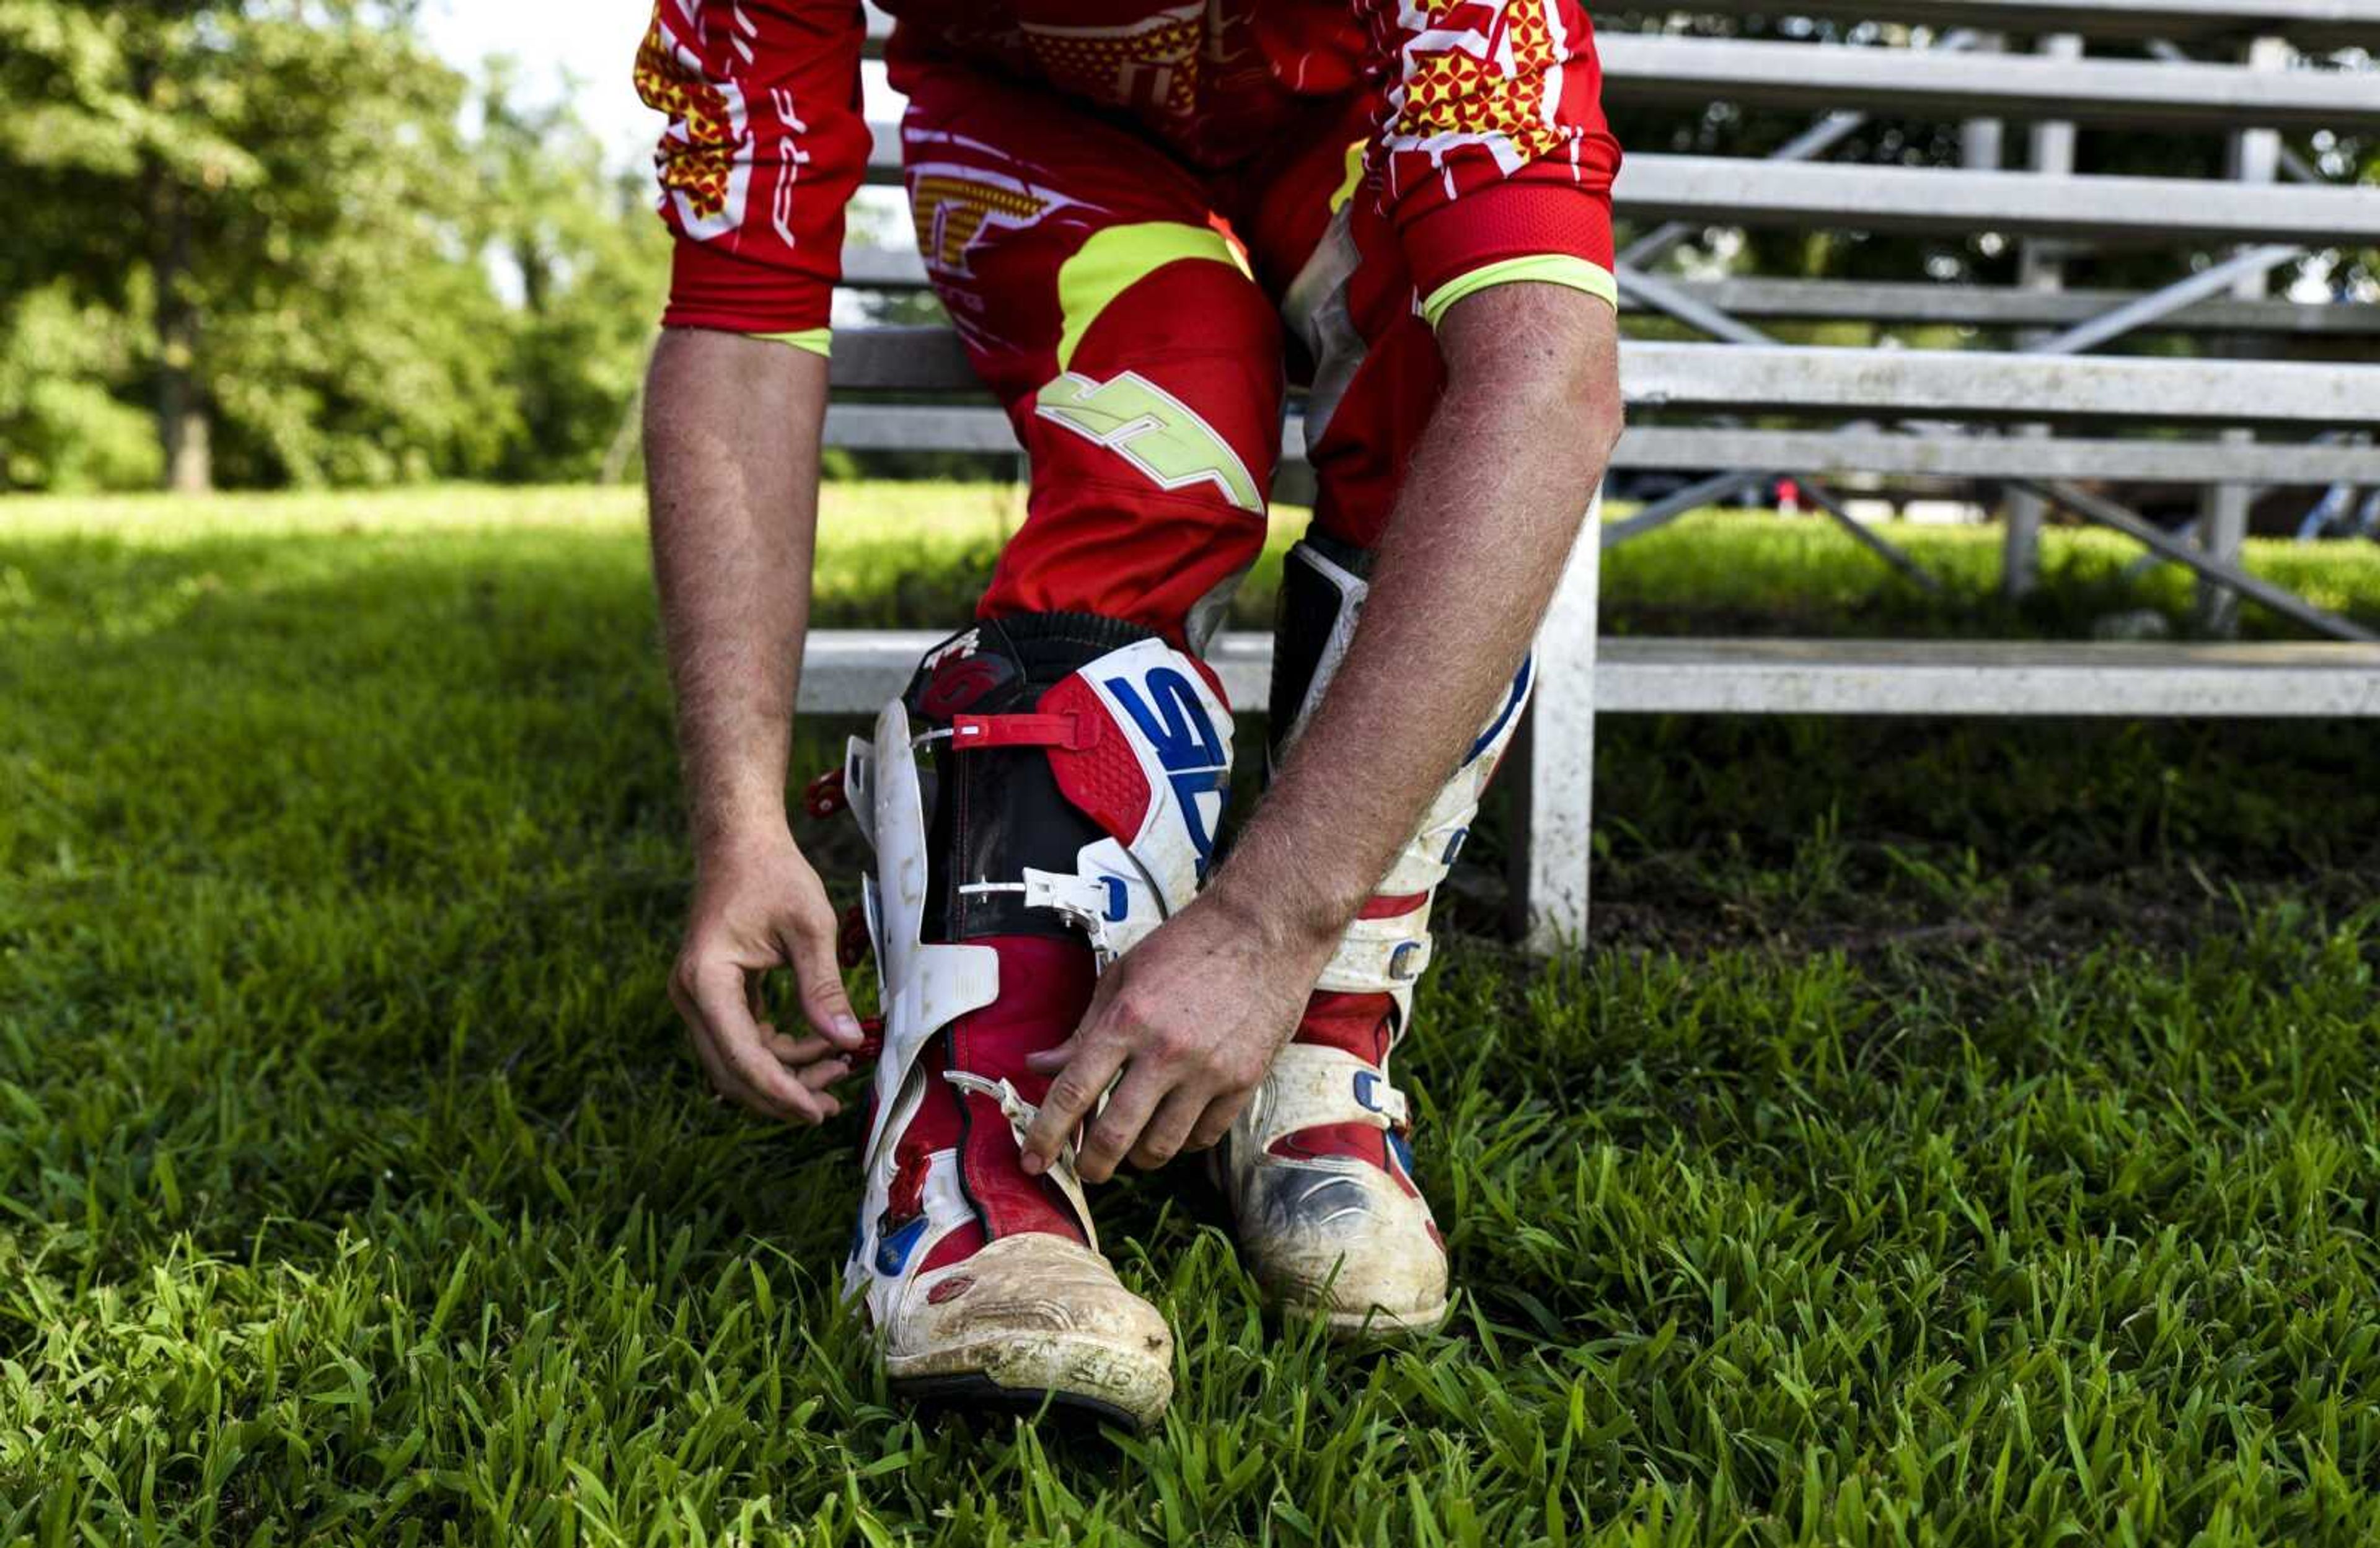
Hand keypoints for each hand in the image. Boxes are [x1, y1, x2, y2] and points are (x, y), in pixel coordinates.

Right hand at [670, 822, 865, 1123]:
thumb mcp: (809, 928)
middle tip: (832, 1104)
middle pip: (733, 1071)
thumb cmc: (771, 874)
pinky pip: (742, 1039)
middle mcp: (691, 995)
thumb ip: (824, 988)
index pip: (742, 1057)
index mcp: (706, 981)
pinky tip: (819, 1046)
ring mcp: (698, 997)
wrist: (739, 841)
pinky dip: (779, 1050)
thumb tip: (848, 1041)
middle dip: (782, 1093)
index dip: (781, 1091)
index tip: (817, 1112)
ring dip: (785, 1073)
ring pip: (737, 1061)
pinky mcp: (713, 994)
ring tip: (839, 1066)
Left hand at [1020, 889, 1336, 1182]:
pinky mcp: (1244, 1082)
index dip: (1046, 1136)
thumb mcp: (1123, 975)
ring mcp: (1208, 1071)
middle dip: (1090, 1165)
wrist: (1264, 929)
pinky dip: (1181, 1143)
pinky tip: (1173, 1127)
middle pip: (1114, 1135)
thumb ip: (1083, 1029)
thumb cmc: (1189, 945)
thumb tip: (1041, 1065)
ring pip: (1161, 1147)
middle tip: (1085, 1171)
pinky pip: (1203, 1137)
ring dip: (1137, 1158)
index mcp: (1126, 1019)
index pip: (1072, 1093)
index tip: (1032, 1162)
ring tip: (1131, 1148)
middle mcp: (1165, 1051)